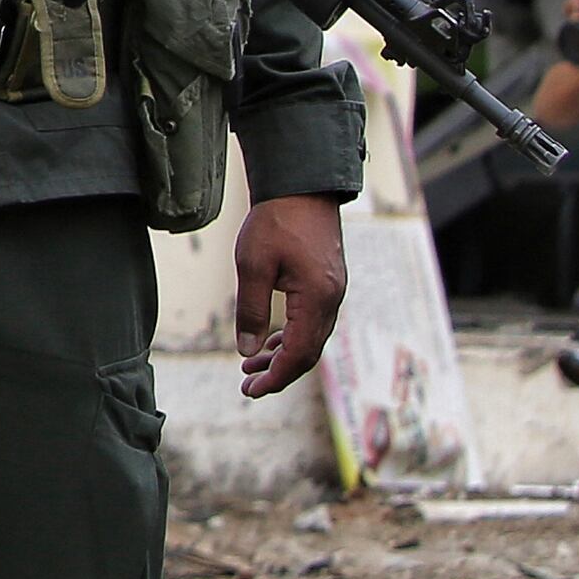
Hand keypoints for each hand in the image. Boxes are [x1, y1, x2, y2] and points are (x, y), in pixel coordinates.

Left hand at [233, 192, 345, 398]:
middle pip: (308, 352)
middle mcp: (331, 302)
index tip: (253, 390)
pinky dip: (290, 336)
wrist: (302, 187)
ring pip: (310, 338)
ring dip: (282, 355)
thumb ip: (252, 310)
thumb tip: (247, 351)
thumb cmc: (275, 221)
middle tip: (248, 388)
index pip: (300, 354)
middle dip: (279, 373)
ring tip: (251, 368)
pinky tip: (270, 341)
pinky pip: (310, 321)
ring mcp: (331, 293)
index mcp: (317, 300)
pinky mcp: (325, 284)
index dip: (277, 377)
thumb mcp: (252, 265)